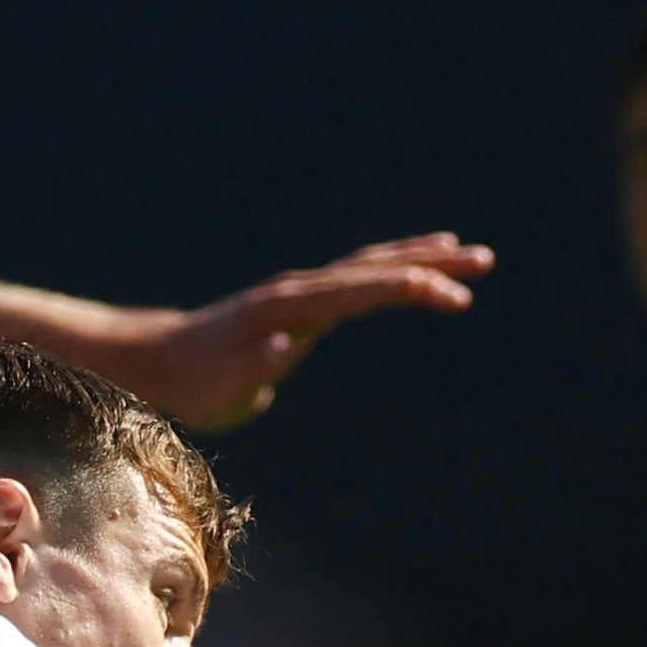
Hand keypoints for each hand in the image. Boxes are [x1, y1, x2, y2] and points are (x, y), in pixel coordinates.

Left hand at [128, 236, 493, 428]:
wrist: (161, 359)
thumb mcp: (221, 390)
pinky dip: (393, 265)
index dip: (405, 289)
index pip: (358, 291)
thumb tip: (287, 342)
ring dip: (419, 257)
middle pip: (374, 267)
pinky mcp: (302, 299)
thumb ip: (254, 366)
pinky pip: (358, 275)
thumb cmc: (195, 385)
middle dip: (430, 263)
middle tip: (485, 261)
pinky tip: (418, 265)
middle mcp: (299, 289)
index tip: (449, 294)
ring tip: (469, 256)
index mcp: (289, 309)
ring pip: (369, 265)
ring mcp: (301, 290)